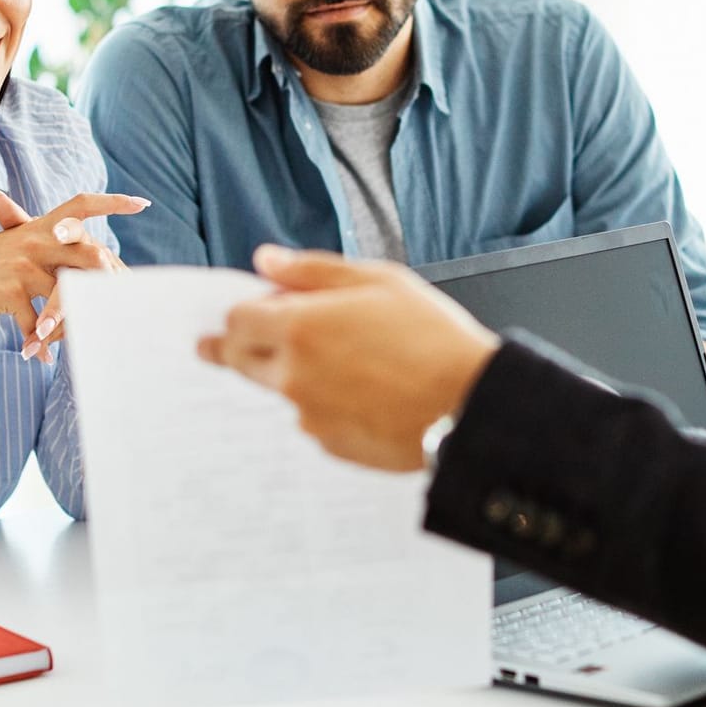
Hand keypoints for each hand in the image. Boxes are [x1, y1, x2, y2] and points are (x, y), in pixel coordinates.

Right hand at [0, 190, 144, 375]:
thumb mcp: (11, 251)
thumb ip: (46, 252)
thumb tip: (88, 259)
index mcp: (38, 228)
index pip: (81, 205)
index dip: (112, 202)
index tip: (142, 203)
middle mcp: (34, 241)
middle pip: (89, 254)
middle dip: (110, 280)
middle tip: (125, 302)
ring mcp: (23, 266)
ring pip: (68, 295)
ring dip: (76, 324)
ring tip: (85, 342)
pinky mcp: (9, 291)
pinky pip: (38, 323)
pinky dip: (40, 344)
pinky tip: (39, 357)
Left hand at [197, 245, 500, 470]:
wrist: (470, 405)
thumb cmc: (433, 338)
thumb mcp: (379, 280)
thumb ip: (313, 270)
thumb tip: (267, 261)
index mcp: (299, 328)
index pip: (235, 321)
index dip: (240, 313)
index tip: (245, 313)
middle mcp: (294, 376)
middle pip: (240, 361)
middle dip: (238, 348)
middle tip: (240, 343)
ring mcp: (310, 416)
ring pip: (283, 391)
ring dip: (295, 376)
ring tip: (349, 364)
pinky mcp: (331, 445)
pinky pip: (315, 419)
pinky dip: (328, 405)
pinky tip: (367, 393)